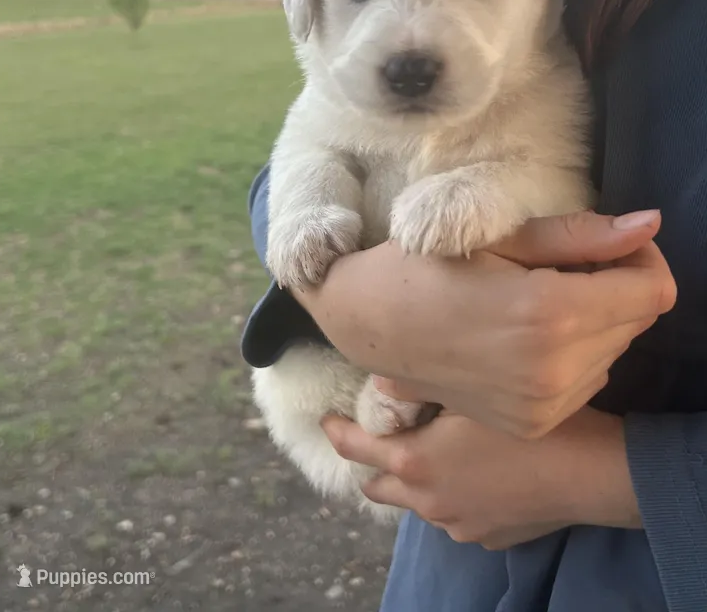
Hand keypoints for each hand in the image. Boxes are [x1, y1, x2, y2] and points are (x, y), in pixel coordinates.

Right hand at [296, 210, 675, 437]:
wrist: (366, 324)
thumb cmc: (422, 266)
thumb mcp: (496, 237)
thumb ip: (577, 235)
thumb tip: (649, 226)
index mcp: (549, 313)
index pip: (653, 289)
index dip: (641, 259)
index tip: (607, 246)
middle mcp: (555, 370)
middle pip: (637, 321)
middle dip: (614, 288)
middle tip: (559, 269)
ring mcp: (543, 406)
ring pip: (614, 352)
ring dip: (594, 323)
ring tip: (536, 305)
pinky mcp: (532, 424)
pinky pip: (586, 381)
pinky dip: (573, 355)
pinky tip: (527, 340)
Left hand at [322, 406, 641, 548]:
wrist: (591, 472)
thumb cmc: (529, 424)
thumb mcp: (471, 394)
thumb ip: (421, 388)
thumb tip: (386, 380)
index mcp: (415, 464)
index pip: (356, 450)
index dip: (336, 432)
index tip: (327, 419)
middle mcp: (428, 502)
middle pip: (379, 487)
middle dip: (374, 463)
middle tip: (385, 436)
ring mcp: (457, 526)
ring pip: (419, 501)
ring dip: (416, 479)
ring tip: (438, 451)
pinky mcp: (486, 537)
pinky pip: (454, 514)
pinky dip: (451, 494)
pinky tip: (478, 473)